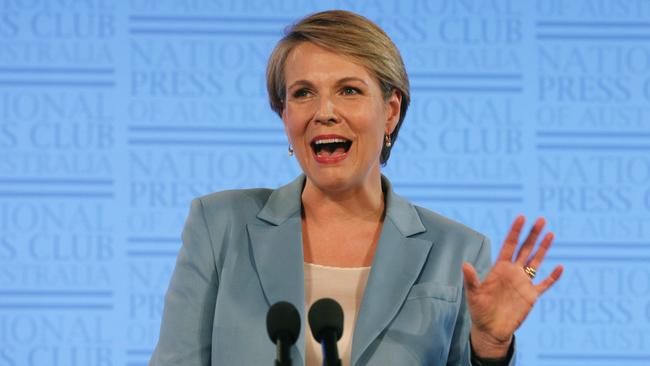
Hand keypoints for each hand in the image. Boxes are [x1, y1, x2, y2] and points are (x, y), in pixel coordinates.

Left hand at [462, 216, 562, 357]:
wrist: (490, 330)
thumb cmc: (479, 310)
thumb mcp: (473, 294)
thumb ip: (471, 279)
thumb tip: (464, 264)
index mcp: (499, 268)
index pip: (509, 245)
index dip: (515, 232)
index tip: (521, 217)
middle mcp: (513, 272)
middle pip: (525, 249)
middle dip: (532, 234)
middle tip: (541, 219)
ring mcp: (523, 283)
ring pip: (536, 261)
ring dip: (543, 248)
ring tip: (550, 233)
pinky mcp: (531, 296)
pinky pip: (544, 284)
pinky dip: (553, 277)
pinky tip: (560, 267)